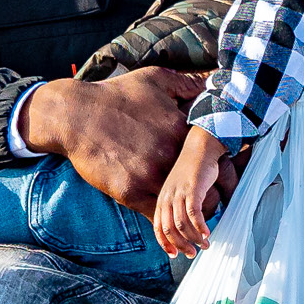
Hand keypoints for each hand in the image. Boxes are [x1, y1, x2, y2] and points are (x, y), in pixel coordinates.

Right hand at [21, 70, 209, 217]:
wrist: (74, 114)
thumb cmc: (116, 95)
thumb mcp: (156, 79)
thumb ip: (189, 82)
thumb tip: (215, 80)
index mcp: (183, 129)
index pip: (223, 159)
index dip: (229, 172)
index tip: (226, 177)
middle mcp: (171, 153)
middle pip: (211, 188)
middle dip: (217, 197)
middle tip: (215, 200)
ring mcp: (151, 174)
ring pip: (187, 207)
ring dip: (194, 215)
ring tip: (196, 217)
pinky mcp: (129, 191)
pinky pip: (158, 216)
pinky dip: (167, 221)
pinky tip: (173, 224)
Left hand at [151, 124, 237, 258]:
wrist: (199, 149)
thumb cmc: (192, 170)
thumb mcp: (180, 190)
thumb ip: (179, 206)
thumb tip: (187, 226)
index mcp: (162, 200)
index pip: (158, 228)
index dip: (165, 244)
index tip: (175, 254)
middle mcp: (167, 199)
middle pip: (169, 230)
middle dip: (181, 245)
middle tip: (192, 254)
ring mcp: (179, 194)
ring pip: (182, 225)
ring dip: (194, 238)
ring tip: (205, 245)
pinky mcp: (192, 190)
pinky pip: (194, 214)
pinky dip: (200, 227)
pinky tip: (208, 233)